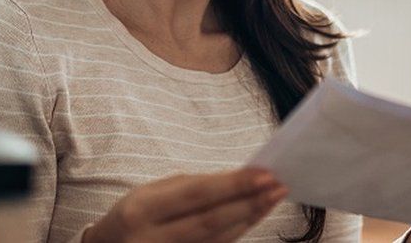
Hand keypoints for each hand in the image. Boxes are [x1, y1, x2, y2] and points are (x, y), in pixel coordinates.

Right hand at [82, 167, 288, 242]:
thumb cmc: (131, 217)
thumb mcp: (147, 194)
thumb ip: (187, 187)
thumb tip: (233, 180)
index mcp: (141, 210)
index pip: (196, 194)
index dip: (233, 185)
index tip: (264, 174)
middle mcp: (152, 239)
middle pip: (212, 221)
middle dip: (250, 202)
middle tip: (278, 186)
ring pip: (218, 240)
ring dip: (250, 218)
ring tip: (272, 199)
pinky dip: (237, 232)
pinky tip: (252, 218)